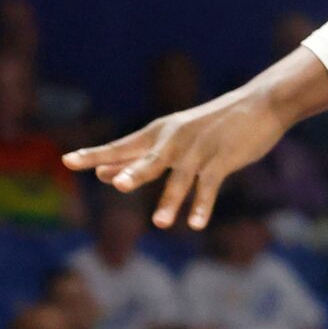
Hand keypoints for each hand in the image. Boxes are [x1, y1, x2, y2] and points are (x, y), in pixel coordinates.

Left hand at [63, 84, 289, 229]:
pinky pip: (209, 186)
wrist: (260, 104)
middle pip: (148, 159)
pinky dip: (203, 205)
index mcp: (159, 134)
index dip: (95, 154)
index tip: (67, 160)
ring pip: (180, 178)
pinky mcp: (222, 158)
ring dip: (171, 200)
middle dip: (132, 172)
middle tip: (115, 184)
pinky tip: (196, 224)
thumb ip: (139, 157)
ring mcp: (199, 150)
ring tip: (160, 223)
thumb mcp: (172, 137)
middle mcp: (174, 140)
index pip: (120, 146)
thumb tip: (103, 174)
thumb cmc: (212, 124)